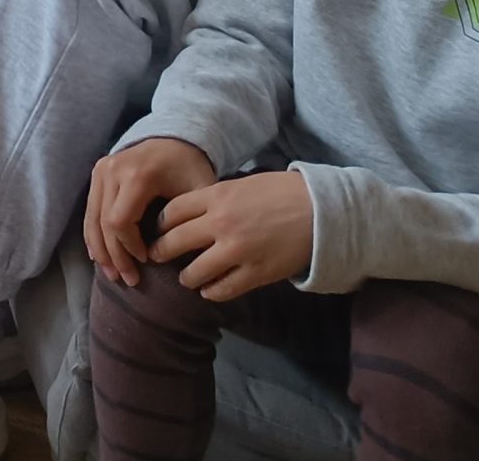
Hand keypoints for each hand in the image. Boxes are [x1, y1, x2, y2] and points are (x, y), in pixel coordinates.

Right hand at [84, 136, 216, 286]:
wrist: (174, 137)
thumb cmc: (189, 167)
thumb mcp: (198, 191)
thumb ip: (190, 220)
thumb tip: (178, 256)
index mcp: (137, 175)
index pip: (120, 221)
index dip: (129, 247)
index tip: (148, 262)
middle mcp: (112, 170)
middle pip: (103, 223)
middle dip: (115, 255)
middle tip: (128, 280)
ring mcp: (101, 170)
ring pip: (92, 218)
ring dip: (100, 249)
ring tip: (111, 274)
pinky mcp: (97, 172)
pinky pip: (90, 209)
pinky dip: (93, 234)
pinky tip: (99, 255)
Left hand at [154, 169, 315, 302]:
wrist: (322, 210)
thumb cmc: (281, 192)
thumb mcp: (240, 185)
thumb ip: (214, 199)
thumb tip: (190, 212)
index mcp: (215, 197)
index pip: (171, 212)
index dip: (160, 223)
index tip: (158, 230)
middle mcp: (220, 224)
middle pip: (175, 242)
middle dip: (161, 251)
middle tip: (157, 256)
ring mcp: (238, 251)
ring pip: (195, 272)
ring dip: (187, 277)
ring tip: (186, 278)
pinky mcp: (257, 274)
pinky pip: (223, 290)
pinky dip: (212, 292)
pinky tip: (209, 291)